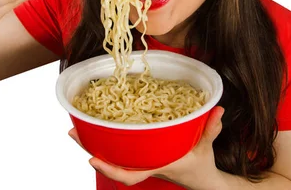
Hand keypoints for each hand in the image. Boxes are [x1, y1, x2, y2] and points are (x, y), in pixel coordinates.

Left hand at [68, 106, 225, 187]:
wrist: (201, 181)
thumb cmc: (201, 166)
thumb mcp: (206, 148)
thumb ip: (210, 129)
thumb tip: (218, 109)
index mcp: (157, 165)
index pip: (129, 175)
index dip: (109, 169)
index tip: (92, 158)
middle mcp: (144, 164)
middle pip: (111, 162)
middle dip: (90, 148)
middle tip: (72, 131)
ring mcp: (140, 160)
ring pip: (112, 155)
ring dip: (93, 142)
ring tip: (76, 126)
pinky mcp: (141, 155)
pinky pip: (119, 150)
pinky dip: (106, 140)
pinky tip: (97, 126)